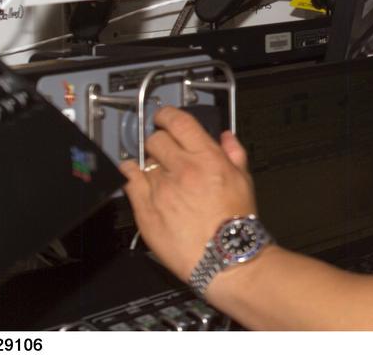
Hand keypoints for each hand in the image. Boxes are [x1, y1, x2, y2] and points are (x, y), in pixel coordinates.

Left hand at [120, 106, 257, 281]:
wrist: (223, 257)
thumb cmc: (235, 224)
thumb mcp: (244, 180)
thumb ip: (234, 153)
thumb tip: (226, 138)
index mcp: (208, 158)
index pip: (179, 123)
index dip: (168, 115)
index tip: (165, 118)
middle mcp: (182, 169)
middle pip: (157, 139)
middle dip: (160, 141)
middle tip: (164, 149)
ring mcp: (161, 189)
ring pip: (143, 160)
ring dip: (149, 162)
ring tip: (156, 172)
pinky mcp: (145, 209)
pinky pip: (128, 182)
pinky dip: (130, 176)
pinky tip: (136, 178)